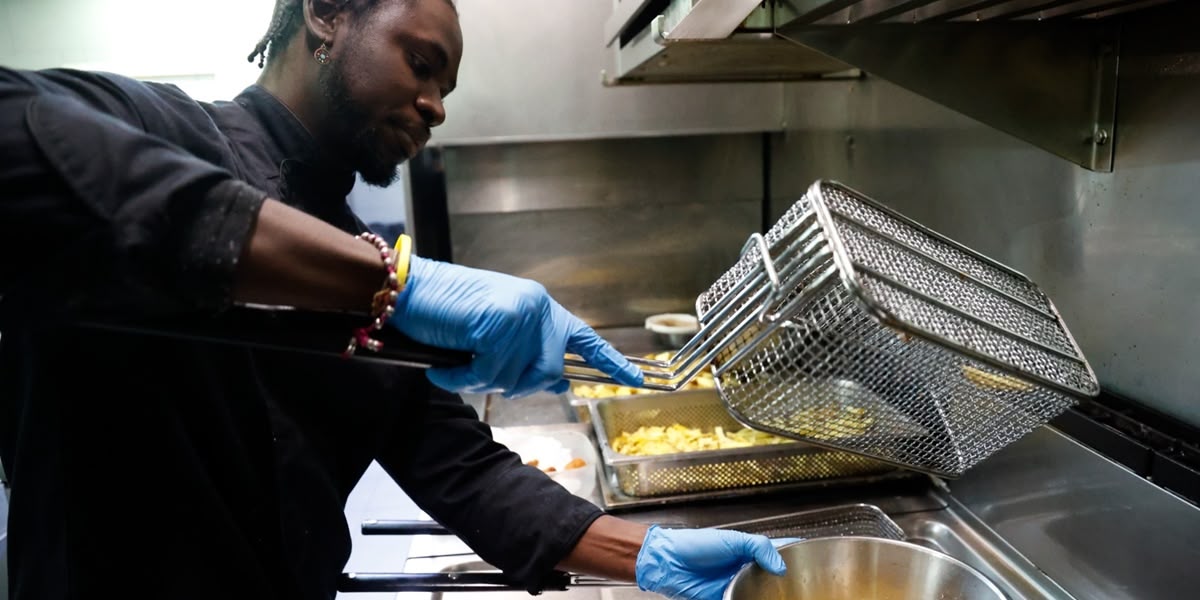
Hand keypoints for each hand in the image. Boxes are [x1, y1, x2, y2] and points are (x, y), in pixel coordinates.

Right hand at [389, 256, 642, 396]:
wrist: (408, 289)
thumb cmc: (445, 312)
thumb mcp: (494, 335)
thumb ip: (527, 355)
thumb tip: (559, 383)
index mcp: (540, 308)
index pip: (584, 337)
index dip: (610, 360)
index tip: (635, 379)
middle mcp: (537, 308)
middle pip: (547, 373)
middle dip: (516, 384)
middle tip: (481, 373)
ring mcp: (520, 315)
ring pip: (515, 378)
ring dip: (482, 380)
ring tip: (458, 361)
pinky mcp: (499, 323)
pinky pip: (488, 374)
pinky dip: (462, 378)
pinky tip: (446, 366)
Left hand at [635, 526, 787, 599]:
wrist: (669, 562)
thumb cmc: (696, 545)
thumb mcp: (732, 540)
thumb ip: (759, 548)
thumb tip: (781, 566)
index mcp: (747, 550)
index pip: (776, 552)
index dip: (791, 556)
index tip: (808, 559)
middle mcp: (743, 569)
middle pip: (770, 578)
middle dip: (782, 583)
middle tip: (796, 589)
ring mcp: (734, 585)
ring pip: (757, 594)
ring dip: (766, 595)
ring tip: (782, 596)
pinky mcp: (724, 598)